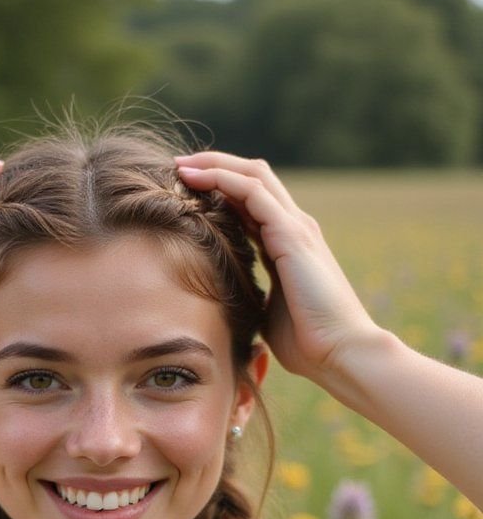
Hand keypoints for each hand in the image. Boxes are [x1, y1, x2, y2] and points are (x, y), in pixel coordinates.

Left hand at [174, 153, 378, 382]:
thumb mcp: (269, 312)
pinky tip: (195, 180)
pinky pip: (253, 192)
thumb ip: (252, 295)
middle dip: (214, 166)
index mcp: (287, 244)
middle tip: (177, 167)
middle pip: (252, 177)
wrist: (340, 352)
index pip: (251, 202)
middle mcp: (294, 227)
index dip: (220, 190)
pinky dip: (223, 180)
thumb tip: (227, 299)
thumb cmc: (308, 343)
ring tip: (180, 166)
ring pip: (253, 175)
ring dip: (214, 165)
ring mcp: (295, 227)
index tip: (183, 190)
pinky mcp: (292, 235)